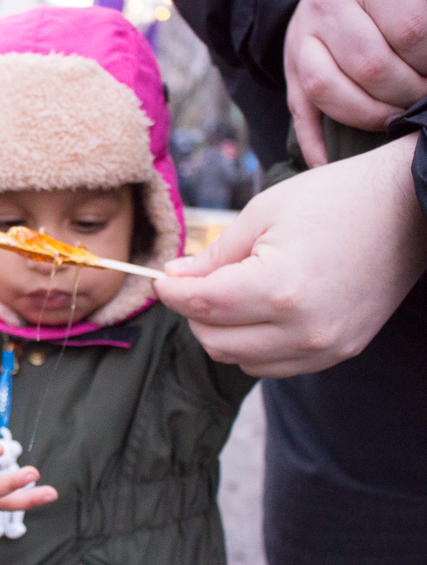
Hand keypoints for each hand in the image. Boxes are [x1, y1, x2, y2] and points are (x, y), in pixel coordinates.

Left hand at [154, 134, 426, 377]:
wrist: (409, 209)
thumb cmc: (335, 200)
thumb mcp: (263, 213)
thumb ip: (214, 254)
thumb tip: (174, 278)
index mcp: (279, 289)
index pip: (201, 304)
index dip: (171, 291)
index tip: (162, 278)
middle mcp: (303, 329)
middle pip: (213, 341)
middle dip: (193, 312)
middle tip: (195, 281)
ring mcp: (324, 347)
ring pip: (240, 360)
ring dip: (221, 332)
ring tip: (229, 294)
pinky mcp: (340, 352)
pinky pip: (274, 365)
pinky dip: (254, 345)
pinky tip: (259, 312)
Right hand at [284, 0, 426, 166]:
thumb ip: (425, 19)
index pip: (410, 31)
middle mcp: (327, 6)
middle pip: (371, 66)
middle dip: (408, 93)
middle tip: (424, 99)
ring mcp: (302, 40)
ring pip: (329, 90)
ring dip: (372, 116)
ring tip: (398, 118)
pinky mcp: (290, 69)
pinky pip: (299, 111)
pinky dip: (313, 144)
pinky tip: (329, 164)